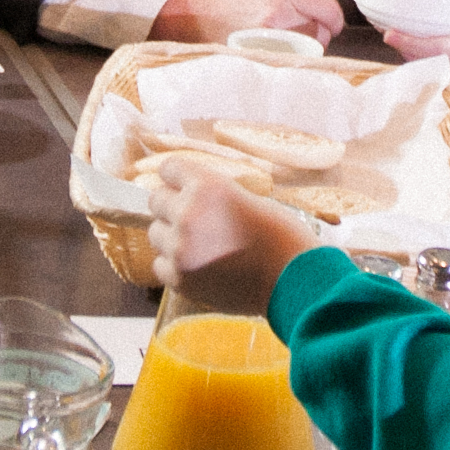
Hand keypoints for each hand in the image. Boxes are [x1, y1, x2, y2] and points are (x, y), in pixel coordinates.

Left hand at [147, 167, 319, 314]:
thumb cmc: (282, 238)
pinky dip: (175, 266)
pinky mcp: (180, 278)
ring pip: (155, 234)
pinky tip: (199, 267)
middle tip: (195, 220)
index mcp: (207, 186)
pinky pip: (160, 265)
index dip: (177, 178)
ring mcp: (181, 248)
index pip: (169, 169)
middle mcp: (188, 213)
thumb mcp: (249, 199)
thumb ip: (213, 197)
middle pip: (156, 200)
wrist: (294, 280)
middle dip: (172, 207)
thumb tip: (188, 199)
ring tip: (200, 247)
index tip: (182, 186)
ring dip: (172, 237)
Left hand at [381, 0, 449, 82]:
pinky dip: (412, 59)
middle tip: (386, 29)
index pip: (437, 47)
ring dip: (404, 52)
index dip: (411, 42)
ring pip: (420, 66)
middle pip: (422, 58)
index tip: (389, 33)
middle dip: (402, 46)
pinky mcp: (447, 80)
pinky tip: (401, 47)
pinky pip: (424, 71)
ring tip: (393, 34)